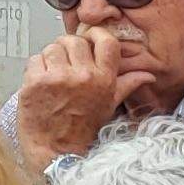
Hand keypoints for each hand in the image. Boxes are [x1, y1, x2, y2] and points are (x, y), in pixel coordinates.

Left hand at [13, 27, 132, 165]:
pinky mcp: (35, 82)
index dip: (95, 35)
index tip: (88, 38)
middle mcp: (83, 76)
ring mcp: (58, 78)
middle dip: (68, 48)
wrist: (57, 149)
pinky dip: (35, 67)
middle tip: (65, 63)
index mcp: (104, 79)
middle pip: (74, 40)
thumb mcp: (109, 105)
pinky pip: (34, 59)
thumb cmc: (82, 128)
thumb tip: (148, 75)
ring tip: (53, 74)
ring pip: (52, 47)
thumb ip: (127, 85)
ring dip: (51, 57)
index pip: (105, 41)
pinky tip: (40, 82)